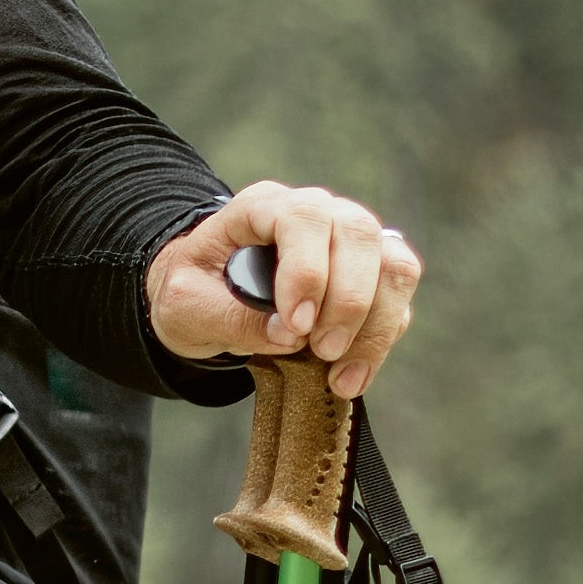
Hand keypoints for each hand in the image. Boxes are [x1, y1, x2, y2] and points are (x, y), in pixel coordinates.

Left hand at [146, 181, 422, 397]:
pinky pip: (397, 300)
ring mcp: (350, 242)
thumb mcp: (185, 307)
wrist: (206, 299)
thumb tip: (290, 335)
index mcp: (264, 207)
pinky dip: (381, 340)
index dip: (308, 270)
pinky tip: (349, 376)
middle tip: (322, 351)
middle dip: (348, 301)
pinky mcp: (372, 276)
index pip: (304, 218)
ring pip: (394, 266)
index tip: (296, 325)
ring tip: (339, 375)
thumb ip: (229, 316)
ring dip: (375, 325)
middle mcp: (318, 213)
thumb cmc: (193, 292)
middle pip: (360, 235)